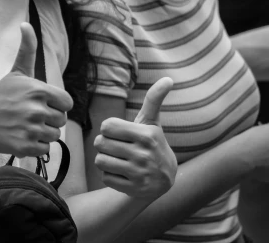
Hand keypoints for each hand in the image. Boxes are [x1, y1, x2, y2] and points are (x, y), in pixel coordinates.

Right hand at [0, 23, 73, 156]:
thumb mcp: (16, 71)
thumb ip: (27, 49)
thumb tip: (25, 24)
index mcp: (39, 90)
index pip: (67, 103)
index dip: (57, 104)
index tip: (43, 104)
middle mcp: (37, 109)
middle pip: (61, 120)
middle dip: (49, 119)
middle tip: (30, 116)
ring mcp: (31, 129)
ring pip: (54, 136)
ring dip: (43, 134)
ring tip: (26, 126)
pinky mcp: (25, 147)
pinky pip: (45, 150)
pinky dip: (36, 147)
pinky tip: (22, 137)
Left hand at [93, 77, 177, 198]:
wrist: (164, 179)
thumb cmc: (152, 144)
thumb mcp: (152, 122)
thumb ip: (154, 99)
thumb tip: (168, 79)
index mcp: (146, 135)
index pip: (106, 126)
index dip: (109, 129)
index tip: (119, 133)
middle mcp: (143, 154)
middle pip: (100, 144)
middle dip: (105, 144)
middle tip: (118, 147)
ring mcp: (138, 173)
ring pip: (100, 161)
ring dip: (105, 160)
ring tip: (118, 159)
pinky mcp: (133, 189)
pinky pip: (105, 178)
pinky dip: (109, 175)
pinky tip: (122, 173)